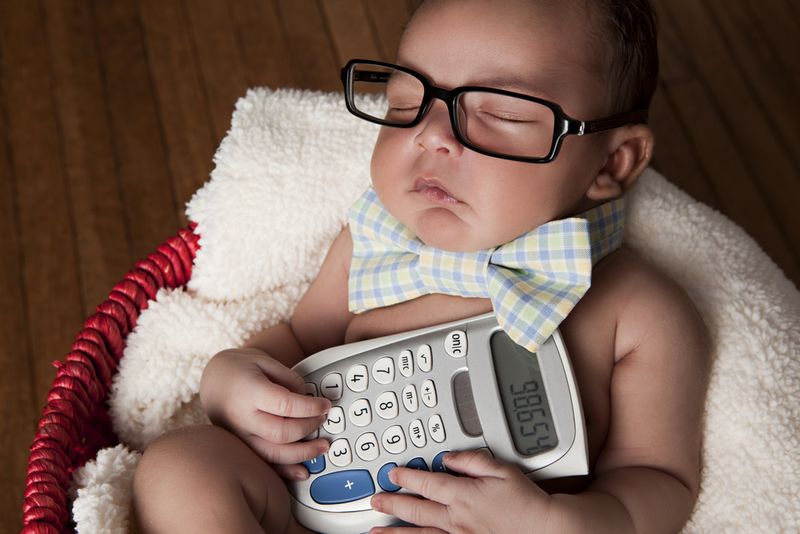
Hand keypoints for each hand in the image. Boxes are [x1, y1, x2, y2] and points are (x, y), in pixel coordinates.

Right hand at [199, 347, 329, 477]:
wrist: (213, 379)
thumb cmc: (239, 368)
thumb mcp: (264, 361)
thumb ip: (288, 379)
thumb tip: (308, 398)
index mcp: (249, 392)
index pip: (286, 405)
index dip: (311, 407)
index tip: (325, 405)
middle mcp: (242, 418)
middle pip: (282, 433)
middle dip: (309, 428)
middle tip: (323, 419)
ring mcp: (239, 436)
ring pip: (273, 454)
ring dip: (302, 454)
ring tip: (321, 447)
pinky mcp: (241, 447)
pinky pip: (264, 464)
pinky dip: (285, 471)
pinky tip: (302, 471)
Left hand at [369, 450, 554, 533]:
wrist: (545, 528)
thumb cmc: (527, 502)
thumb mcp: (502, 470)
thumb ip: (472, 460)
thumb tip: (450, 457)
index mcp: (463, 495)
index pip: (427, 483)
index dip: (407, 476)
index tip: (393, 473)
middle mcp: (457, 518)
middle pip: (416, 509)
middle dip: (393, 504)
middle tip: (376, 501)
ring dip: (396, 533)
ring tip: (376, 533)